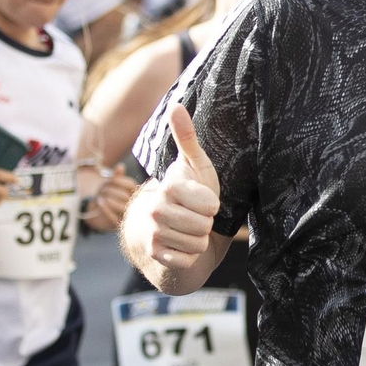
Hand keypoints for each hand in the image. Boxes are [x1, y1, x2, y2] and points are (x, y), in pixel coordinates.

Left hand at [82, 162, 135, 231]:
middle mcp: (136, 206)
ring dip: (109, 199)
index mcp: (138, 194)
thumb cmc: (111, 196)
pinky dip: (106, 209)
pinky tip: (99, 202)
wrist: (102, 214)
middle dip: (111, 190)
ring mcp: (128, 217)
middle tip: (102, 188)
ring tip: (100, 195)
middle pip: (125, 195)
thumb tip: (120, 166)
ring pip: (121, 207)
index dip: (119, 180)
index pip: (131, 185)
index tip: (110, 179)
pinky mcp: (119, 225)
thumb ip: (118, 176)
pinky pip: (114, 218)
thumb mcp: (114, 185)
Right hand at [131, 105, 220, 268]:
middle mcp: (155, 210)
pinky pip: (188, 260)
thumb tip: (176, 105)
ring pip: (198, 244)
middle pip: (204, 226)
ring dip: (199, 240)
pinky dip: (190, 256)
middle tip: (195, 217)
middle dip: (205, 223)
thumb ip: (187, 138)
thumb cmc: (186, 194)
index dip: (212, 205)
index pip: (209, 205)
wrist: (162, 229)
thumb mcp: (193, 166)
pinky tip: (180, 246)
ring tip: (187, 230)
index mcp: (168, 187)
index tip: (203, 201)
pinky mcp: (154, 255)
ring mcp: (153, 234)